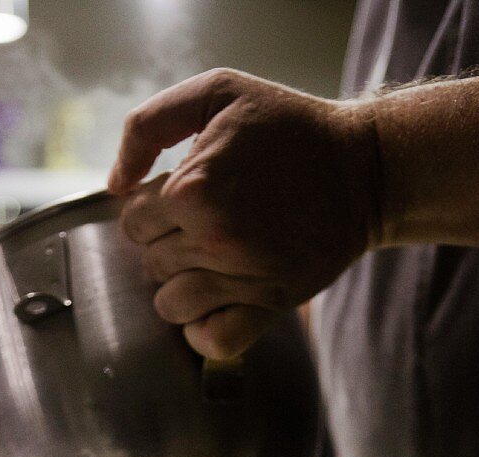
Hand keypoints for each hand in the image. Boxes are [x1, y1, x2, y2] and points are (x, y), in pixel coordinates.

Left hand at [108, 69, 378, 358]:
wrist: (364, 170)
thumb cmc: (288, 129)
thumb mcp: (217, 93)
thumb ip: (149, 125)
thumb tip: (114, 183)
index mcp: (193, 188)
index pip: (133, 223)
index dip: (152, 210)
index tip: (183, 200)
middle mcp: (214, 238)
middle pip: (150, 265)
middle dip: (168, 246)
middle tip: (204, 226)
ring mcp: (243, 278)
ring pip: (171, 306)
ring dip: (181, 289)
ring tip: (210, 264)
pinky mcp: (271, 306)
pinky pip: (213, 342)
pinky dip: (204, 332)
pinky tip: (214, 308)